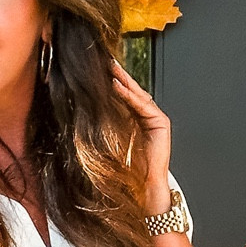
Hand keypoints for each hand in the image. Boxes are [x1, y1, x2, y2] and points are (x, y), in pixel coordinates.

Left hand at [111, 58, 171, 213]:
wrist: (142, 186)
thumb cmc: (126, 168)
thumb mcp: (109, 139)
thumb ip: (103, 122)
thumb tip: (84, 106)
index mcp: (133, 120)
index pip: (122, 96)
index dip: (111, 82)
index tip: (97, 70)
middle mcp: (145, 116)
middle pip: (131, 91)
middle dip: (118, 75)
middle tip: (105, 61)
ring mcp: (155, 118)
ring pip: (137, 94)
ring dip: (123, 80)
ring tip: (110, 69)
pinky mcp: (161, 122)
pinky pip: (143, 105)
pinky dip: (130, 94)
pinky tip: (118, 85)